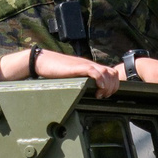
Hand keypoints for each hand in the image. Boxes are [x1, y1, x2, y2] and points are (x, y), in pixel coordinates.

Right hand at [3, 49, 122, 96]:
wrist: (43, 61)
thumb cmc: (55, 70)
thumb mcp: (73, 76)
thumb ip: (81, 80)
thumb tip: (87, 92)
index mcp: (90, 67)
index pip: (111, 73)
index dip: (113, 85)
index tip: (105, 94)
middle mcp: (90, 65)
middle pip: (112, 73)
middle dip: (112, 87)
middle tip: (103, 96)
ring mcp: (85, 65)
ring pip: (106, 73)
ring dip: (107, 86)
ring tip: (99, 94)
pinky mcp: (78, 67)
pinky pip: (94, 71)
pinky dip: (100, 80)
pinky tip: (97, 88)